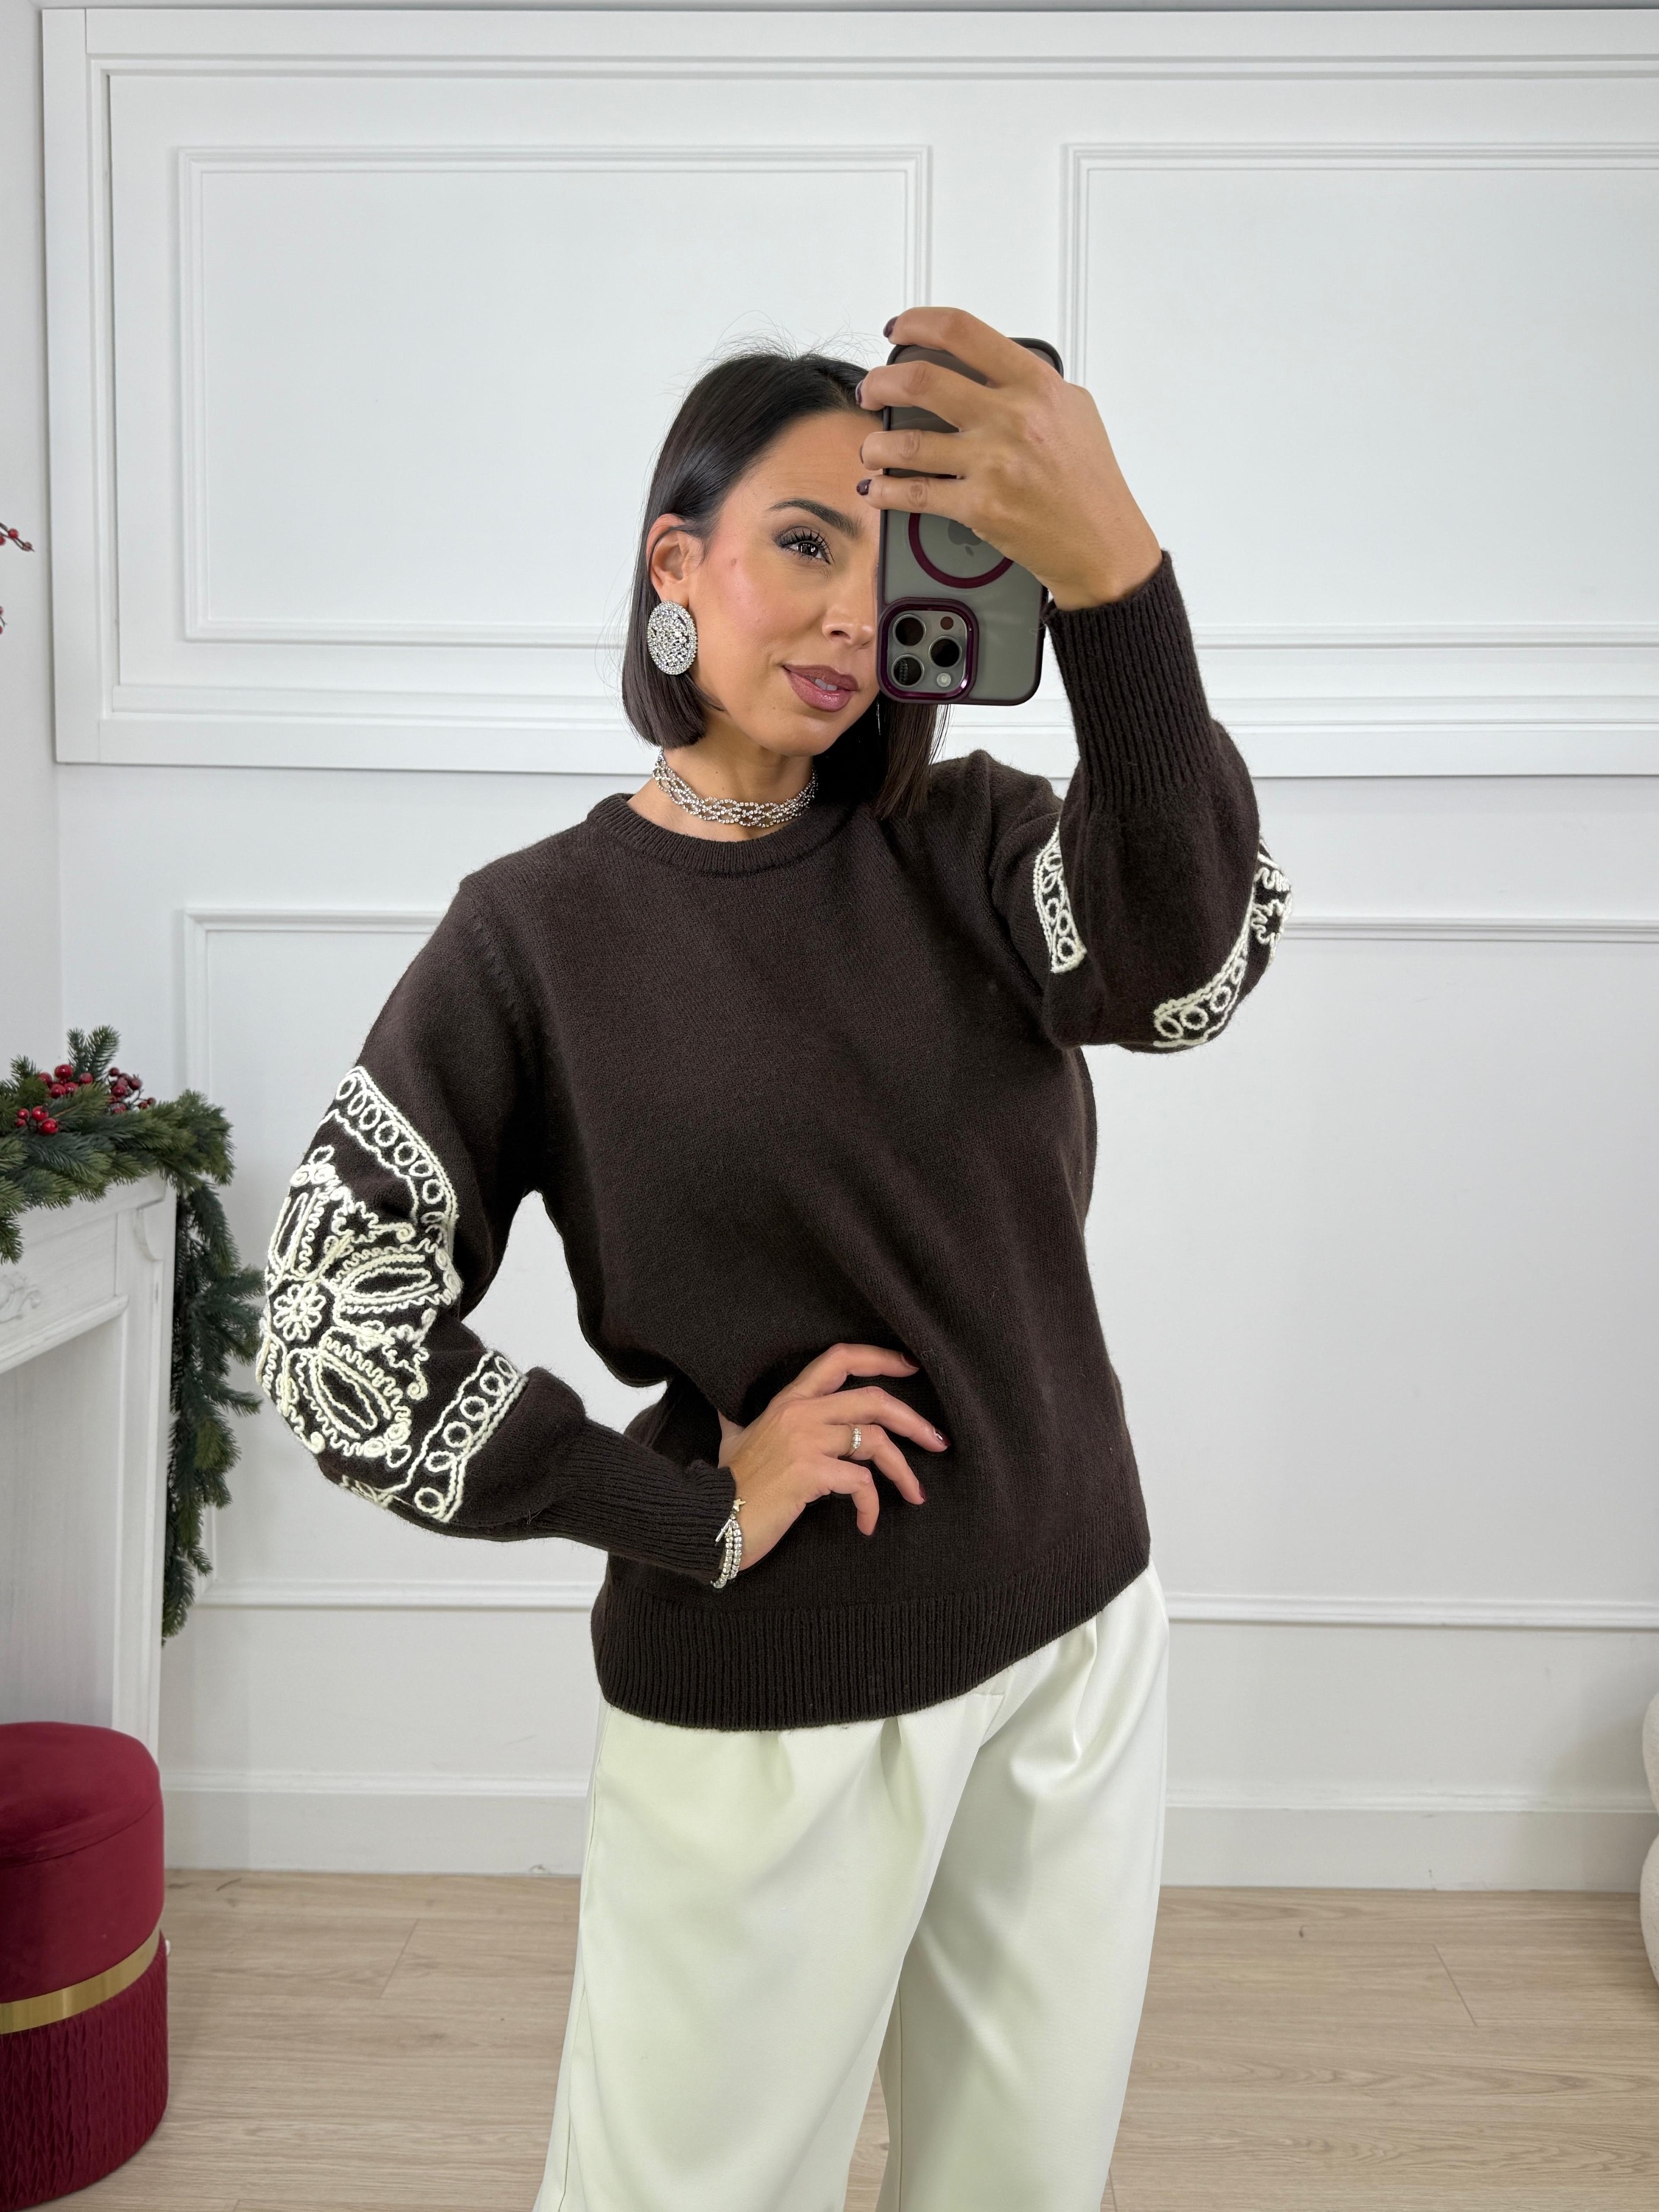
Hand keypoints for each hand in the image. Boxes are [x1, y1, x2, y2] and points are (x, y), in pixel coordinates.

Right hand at [715, 1342, 946, 1570]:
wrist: (708, 1522)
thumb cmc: (725, 1485)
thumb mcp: (731, 1441)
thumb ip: (737, 1421)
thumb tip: (724, 1409)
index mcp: (788, 1401)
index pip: (839, 1359)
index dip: (880, 1357)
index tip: (911, 1367)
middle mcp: (799, 1413)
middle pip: (873, 1399)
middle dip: (913, 1420)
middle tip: (938, 1442)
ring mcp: (805, 1441)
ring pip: (874, 1441)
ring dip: (903, 1470)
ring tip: (915, 1495)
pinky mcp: (809, 1473)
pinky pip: (860, 1482)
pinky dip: (871, 1504)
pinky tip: (866, 1523)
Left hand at [854, 306, 1162, 611]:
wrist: (1103, 544)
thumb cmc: (1091, 482)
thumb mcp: (1073, 411)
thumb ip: (1030, 385)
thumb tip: (986, 369)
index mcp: (1034, 385)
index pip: (962, 331)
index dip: (917, 324)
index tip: (898, 331)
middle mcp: (1012, 418)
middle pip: (921, 381)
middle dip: (880, 383)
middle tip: (871, 391)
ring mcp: (994, 464)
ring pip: (907, 443)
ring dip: (875, 445)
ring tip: (871, 448)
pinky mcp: (980, 508)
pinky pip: (914, 495)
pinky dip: (885, 491)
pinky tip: (877, 487)